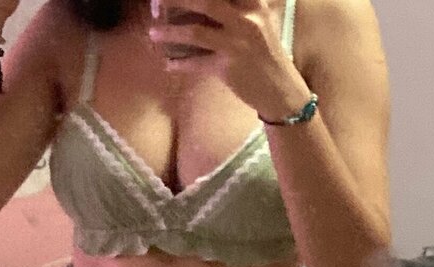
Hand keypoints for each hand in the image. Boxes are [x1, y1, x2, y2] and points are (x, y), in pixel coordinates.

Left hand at [149, 0, 310, 117]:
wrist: (280, 90)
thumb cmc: (266, 53)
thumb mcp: (260, 20)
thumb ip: (239, 6)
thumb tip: (205, 4)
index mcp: (254, 3)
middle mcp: (246, 19)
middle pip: (204, 1)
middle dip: (175, 0)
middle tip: (156, 2)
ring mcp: (236, 44)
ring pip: (195, 33)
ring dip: (169, 33)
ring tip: (153, 33)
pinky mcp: (228, 68)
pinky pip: (196, 63)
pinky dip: (178, 64)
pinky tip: (167, 64)